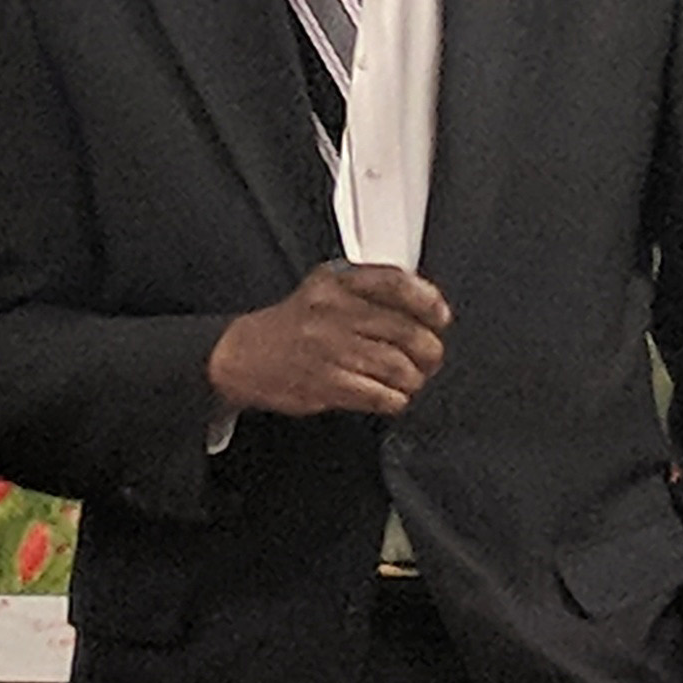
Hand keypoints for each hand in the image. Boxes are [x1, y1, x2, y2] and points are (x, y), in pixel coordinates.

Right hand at [207, 262, 449, 417]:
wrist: (243, 356)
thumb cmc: (291, 325)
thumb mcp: (323, 290)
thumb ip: (366, 291)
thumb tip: (421, 304)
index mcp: (336, 282)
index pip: (395, 283)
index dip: (427, 301)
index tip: (440, 317)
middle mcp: (334, 312)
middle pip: (405, 330)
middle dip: (428, 351)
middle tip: (430, 359)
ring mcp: (330, 349)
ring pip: (396, 366)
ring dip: (412, 379)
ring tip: (410, 381)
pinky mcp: (325, 383)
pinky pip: (377, 394)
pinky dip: (393, 399)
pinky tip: (391, 397)